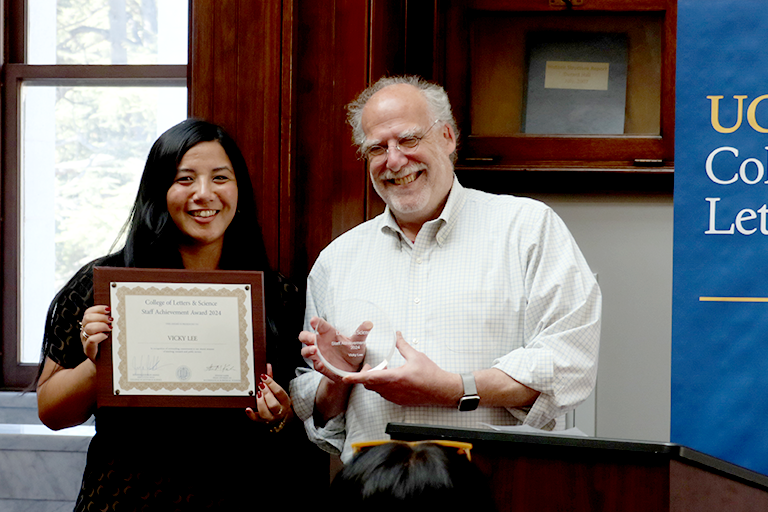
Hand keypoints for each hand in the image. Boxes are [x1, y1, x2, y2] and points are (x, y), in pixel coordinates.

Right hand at [80, 305, 112, 362]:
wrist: (102, 361)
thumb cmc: (106, 344)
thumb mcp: (106, 331)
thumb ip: (108, 322)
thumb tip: (116, 313)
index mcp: (88, 324)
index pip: (88, 312)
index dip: (98, 309)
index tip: (109, 309)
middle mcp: (84, 331)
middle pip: (87, 318)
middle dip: (101, 317)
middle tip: (111, 320)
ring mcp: (85, 340)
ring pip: (88, 328)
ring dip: (101, 326)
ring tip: (110, 328)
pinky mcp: (88, 349)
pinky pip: (91, 340)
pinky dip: (100, 336)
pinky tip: (106, 336)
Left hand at [246, 364, 292, 425]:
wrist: (280, 417)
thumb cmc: (278, 401)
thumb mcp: (277, 391)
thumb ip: (271, 379)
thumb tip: (268, 365)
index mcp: (285, 401)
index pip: (279, 392)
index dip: (271, 384)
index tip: (263, 377)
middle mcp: (279, 411)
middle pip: (273, 404)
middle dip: (266, 393)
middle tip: (260, 385)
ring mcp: (271, 417)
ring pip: (265, 412)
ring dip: (260, 402)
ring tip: (257, 394)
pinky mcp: (262, 421)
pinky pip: (256, 419)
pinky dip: (251, 414)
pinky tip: (247, 408)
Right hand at [299, 316, 369, 380]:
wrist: (353, 369)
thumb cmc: (353, 351)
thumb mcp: (358, 342)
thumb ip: (361, 333)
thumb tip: (369, 323)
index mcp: (328, 333)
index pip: (318, 325)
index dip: (315, 322)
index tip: (314, 321)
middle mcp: (320, 343)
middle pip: (305, 337)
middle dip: (306, 337)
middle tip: (312, 338)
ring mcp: (319, 355)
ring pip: (305, 351)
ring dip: (308, 350)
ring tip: (315, 350)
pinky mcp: (321, 366)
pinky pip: (315, 365)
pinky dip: (317, 364)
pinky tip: (321, 364)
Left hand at [342, 332, 461, 406]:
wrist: (442, 390)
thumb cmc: (431, 375)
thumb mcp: (416, 356)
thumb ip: (403, 345)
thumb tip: (397, 335)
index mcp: (395, 378)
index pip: (370, 378)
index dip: (356, 378)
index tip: (345, 377)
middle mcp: (393, 390)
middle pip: (370, 385)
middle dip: (366, 376)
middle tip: (370, 367)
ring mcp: (395, 397)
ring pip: (376, 390)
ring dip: (374, 381)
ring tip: (382, 371)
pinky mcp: (399, 401)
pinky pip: (384, 394)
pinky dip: (382, 387)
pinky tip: (390, 379)